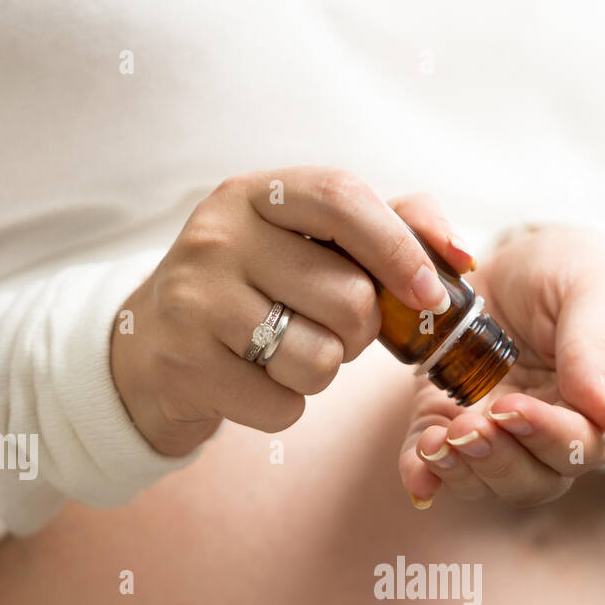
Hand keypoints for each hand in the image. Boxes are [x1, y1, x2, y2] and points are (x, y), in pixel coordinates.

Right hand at [110, 169, 469, 456]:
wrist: (144, 353)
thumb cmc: (250, 295)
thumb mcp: (304, 246)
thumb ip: (387, 229)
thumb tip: (460, 255)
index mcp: (255, 196)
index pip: (343, 198)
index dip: (401, 248)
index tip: (432, 295)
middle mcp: (218, 237)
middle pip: (348, 298)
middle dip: (359, 333)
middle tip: (325, 329)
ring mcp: (195, 301)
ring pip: (320, 359)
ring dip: (321, 373)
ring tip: (284, 354)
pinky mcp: (185, 366)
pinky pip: (283, 407)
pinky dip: (282, 408)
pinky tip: (251, 383)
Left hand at [399, 225, 604, 507]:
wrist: (517, 265)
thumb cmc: (572, 274)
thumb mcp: (594, 290)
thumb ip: (598, 349)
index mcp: (602, 408)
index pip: (584, 447)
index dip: (548, 436)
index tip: (512, 407)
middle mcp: (553, 434)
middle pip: (535, 478)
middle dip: (499, 460)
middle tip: (468, 428)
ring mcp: (500, 435)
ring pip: (488, 481)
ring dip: (462, 470)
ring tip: (436, 442)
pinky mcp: (451, 423)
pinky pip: (437, 465)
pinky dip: (422, 472)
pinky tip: (416, 466)